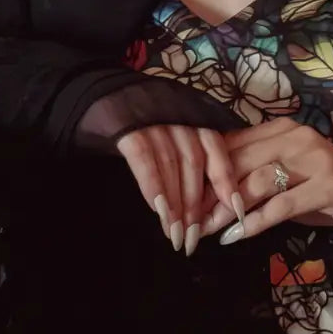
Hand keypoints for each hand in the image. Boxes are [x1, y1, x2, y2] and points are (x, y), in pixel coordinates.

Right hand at [116, 124, 244, 254]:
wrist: (95, 94)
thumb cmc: (135, 118)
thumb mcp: (168, 130)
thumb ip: (185, 157)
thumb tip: (200, 204)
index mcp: (192, 114)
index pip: (216, 149)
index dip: (227, 181)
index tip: (237, 211)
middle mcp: (176, 114)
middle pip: (193, 164)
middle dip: (195, 205)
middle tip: (192, 239)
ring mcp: (153, 118)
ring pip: (172, 165)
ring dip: (175, 204)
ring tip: (174, 234)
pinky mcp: (127, 127)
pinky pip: (144, 160)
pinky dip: (153, 187)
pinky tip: (157, 211)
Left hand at [199, 118, 332, 242]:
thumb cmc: (322, 190)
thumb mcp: (285, 176)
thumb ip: (252, 173)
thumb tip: (203, 188)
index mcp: (282, 129)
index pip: (232, 143)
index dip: (204, 169)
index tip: (183, 195)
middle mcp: (297, 137)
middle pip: (239, 161)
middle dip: (209, 192)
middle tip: (188, 217)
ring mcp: (315, 160)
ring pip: (256, 182)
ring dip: (226, 209)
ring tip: (206, 229)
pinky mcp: (328, 186)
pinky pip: (280, 205)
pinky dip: (254, 222)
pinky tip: (235, 236)